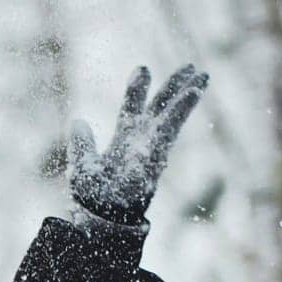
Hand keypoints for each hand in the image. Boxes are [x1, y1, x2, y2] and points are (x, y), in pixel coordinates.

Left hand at [68, 64, 208, 224]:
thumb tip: (78, 121)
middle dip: (174, 86)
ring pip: (172, 114)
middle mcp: (142, 140)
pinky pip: (170, 126)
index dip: (137, 89)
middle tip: (191, 66)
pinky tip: (193, 92)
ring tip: (203, 74)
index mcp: (124, 139)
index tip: (143, 69)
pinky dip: (181, 109)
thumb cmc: (93, 196)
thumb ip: (82, 144)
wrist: (101, 215)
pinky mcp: (157, 152)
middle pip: (160, 107)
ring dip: (187, 94)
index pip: (132, 108)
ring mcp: (152, 146)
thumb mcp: (82, 165)